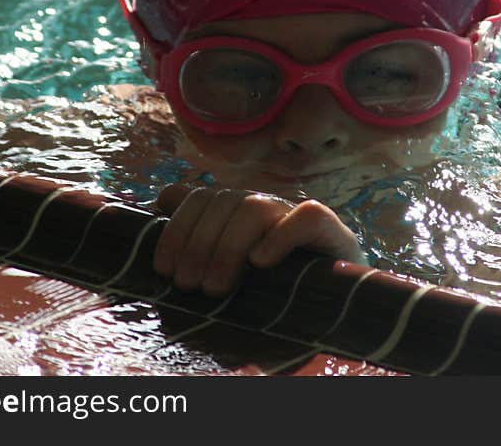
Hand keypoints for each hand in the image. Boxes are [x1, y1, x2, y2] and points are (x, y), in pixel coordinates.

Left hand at [153, 184, 366, 296]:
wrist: (338, 303)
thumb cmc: (273, 290)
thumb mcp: (230, 271)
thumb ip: (200, 237)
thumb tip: (162, 200)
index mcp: (238, 210)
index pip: (200, 197)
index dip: (177, 229)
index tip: (164, 269)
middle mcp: (266, 205)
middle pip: (223, 202)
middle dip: (198, 245)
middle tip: (190, 286)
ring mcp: (296, 214)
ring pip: (254, 208)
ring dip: (228, 248)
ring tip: (217, 287)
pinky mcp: (330, 230)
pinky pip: (306, 217)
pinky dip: (281, 236)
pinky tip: (261, 262)